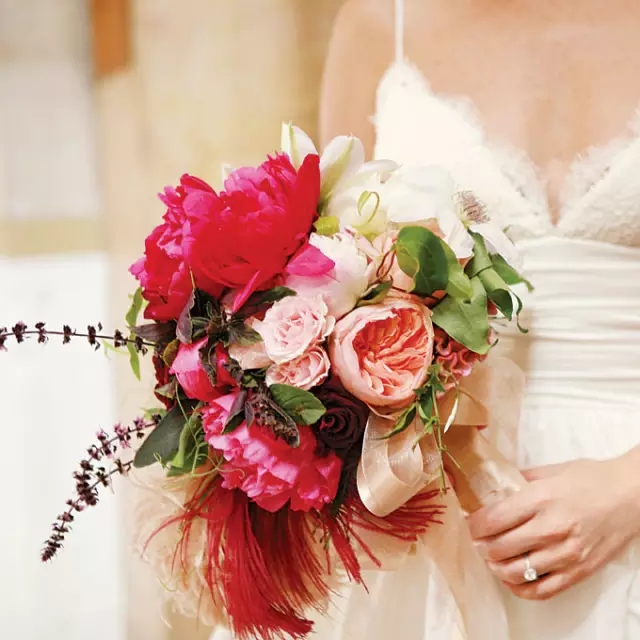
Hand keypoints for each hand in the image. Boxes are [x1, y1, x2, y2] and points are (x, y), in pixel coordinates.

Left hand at [466, 454, 639, 600]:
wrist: (631, 495)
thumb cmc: (591, 479)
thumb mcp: (551, 470)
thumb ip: (521, 479)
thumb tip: (494, 484)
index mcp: (541, 498)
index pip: (494, 519)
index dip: (475, 525)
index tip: (470, 523)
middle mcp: (552, 527)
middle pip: (500, 548)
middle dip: (481, 546)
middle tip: (478, 541)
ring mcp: (566, 553)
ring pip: (516, 572)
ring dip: (496, 567)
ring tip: (491, 559)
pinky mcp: (579, 571)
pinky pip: (542, 589)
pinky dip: (520, 588)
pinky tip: (512, 578)